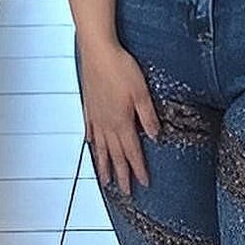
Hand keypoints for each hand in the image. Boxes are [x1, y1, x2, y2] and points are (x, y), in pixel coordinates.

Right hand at [81, 40, 159, 193]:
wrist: (97, 52)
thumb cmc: (122, 68)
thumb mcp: (142, 92)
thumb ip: (148, 116)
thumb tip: (155, 137)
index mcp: (122, 122)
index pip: (132, 152)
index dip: (139, 169)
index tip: (144, 184)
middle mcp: (106, 124)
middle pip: (115, 155)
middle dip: (122, 175)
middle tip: (126, 193)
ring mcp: (95, 116)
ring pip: (100, 147)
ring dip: (104, 165)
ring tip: (106, 180)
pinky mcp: (88, 106)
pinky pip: (90, 131)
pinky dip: (92, 142)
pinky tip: (92, 146)